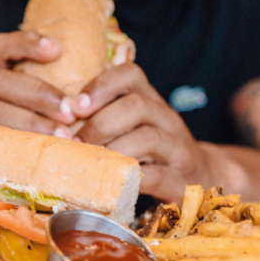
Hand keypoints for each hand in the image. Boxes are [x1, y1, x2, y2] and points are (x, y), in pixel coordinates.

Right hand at [0, 31, 74, 136]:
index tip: (57, 49)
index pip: (1, 47)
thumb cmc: (9, 140)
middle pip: (0, 81)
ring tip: (61, 135)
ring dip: (31, 122)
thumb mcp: (21, 114)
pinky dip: (13, 145)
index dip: (27, 44)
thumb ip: (41, 101)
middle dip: (39, 94)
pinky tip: (35, 154)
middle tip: (70, 111)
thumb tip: (83, 98)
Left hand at [71, 63, 209, 203]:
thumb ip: (104, 117)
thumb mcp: (133, 127)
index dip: (101, 85)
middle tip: (75, 142)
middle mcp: (167, 119)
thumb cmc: (153, 152)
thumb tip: (56, 120)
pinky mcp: (181, 180)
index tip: (76, 105)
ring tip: (90, 163)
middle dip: (99, 123)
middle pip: (136, 106)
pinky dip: (129, 179)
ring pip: (147, 138)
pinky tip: (111, 185)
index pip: (131, 75)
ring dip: (112, 150)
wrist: (203, 177)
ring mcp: (178, 149)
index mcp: (151, 101)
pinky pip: (156, 176)